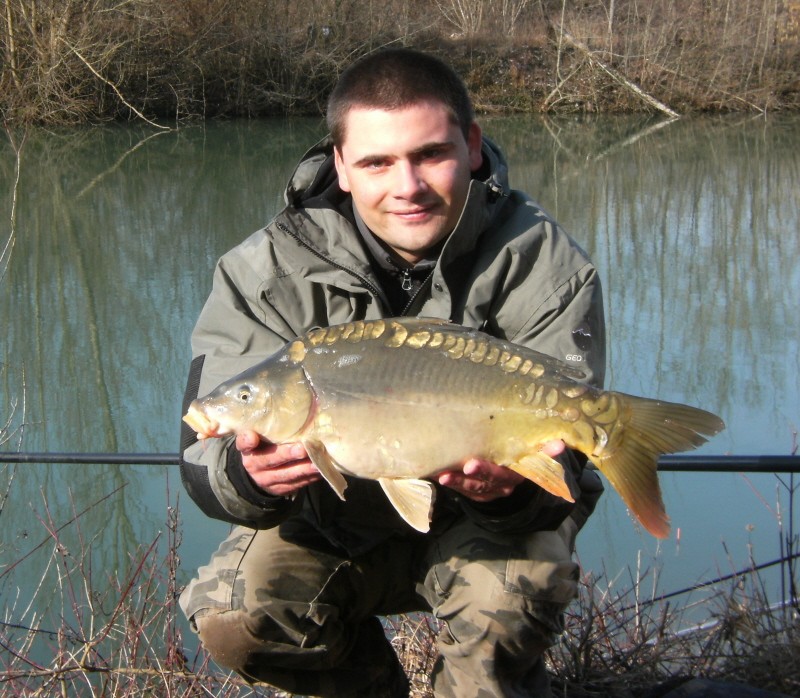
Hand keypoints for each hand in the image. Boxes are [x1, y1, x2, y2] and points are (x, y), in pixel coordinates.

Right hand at [236, 431, 320, 496]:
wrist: (260, 473)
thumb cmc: (265, 446)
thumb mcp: (261, 436)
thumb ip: (268, 427)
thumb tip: (290, 409)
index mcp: (248, 449)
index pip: (244, 444)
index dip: (247, 441)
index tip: (252, 436)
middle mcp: (255, 466)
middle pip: (270, 460)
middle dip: (287, 454)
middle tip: (302, 449)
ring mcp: (268, 480)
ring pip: (287, 475)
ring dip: (304, 469)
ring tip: (317, 463)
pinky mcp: (281, 489)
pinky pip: (297, 484)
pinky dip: (310, 477)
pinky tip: (320, 469)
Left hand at [436, 439, 565, 501]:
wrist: (510, 484)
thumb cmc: (519, 463)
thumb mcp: (533, 461)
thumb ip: (544, 454)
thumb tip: (561, 443)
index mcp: (514, 476)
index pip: (505, 473)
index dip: (488, 470)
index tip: (473, 464)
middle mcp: (500, 486)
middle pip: (486, 481)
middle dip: (474, 474)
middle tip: (465, 466)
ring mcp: (485, 491)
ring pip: (470, 488)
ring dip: (456, 481)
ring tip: (442, 475)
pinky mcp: (473, 493)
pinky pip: (460, 490)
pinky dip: (449, 483)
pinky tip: (436, 475)